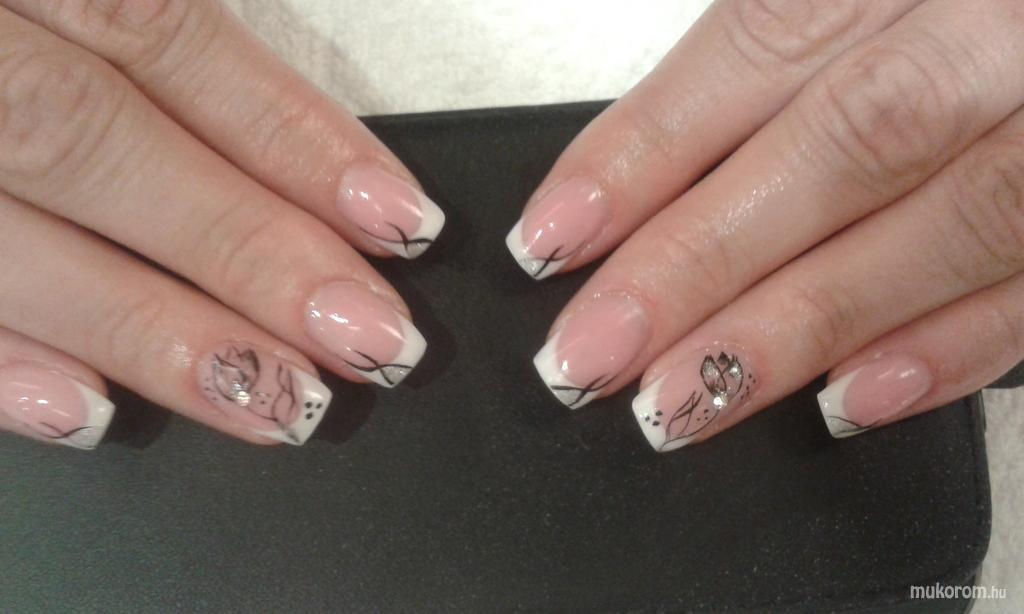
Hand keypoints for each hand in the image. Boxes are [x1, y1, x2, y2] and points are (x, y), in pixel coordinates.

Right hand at [0, 1, 441, 448]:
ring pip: (13, 241)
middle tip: (370, 337)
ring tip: (279, 401)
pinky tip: (91, 412)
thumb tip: (304, 157)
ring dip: (155, 332)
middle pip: (100, 146)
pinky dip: (2, 363)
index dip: (290, 136)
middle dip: (247, 251)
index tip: (400, 219)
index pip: (162, 38)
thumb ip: (140, 30)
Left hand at [507, 0, 1023, 449]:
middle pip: (840, 148)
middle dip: (700, 264)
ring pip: (942, 226)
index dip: (645, 150)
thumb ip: (790, 42)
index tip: (554, 239)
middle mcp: (1005, 21)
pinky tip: (848, 401)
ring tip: (680, 405)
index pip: (758, 48)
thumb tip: (647, 175)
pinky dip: (949, 349)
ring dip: (799, 328)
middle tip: (589, 358)